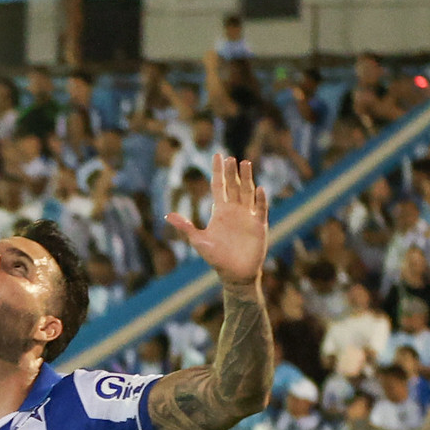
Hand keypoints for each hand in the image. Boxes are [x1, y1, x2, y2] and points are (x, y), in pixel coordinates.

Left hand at [165, 152, 267, 287]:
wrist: (235, 274)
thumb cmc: (216, 258)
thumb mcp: (198, 241)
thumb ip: (185, 226)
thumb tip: (168, 215)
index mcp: (220, 211)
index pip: (218, 185)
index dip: (218, 171)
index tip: (218, 154)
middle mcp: (235, 210)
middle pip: (233, 185)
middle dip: (232, 172)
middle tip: (230, 158)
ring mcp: (248, 216)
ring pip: (247, 192)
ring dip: (247, 179)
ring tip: (245, 163)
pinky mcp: (259, 225)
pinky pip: (261, 209)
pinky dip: (260, 199)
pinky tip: (259, 189)